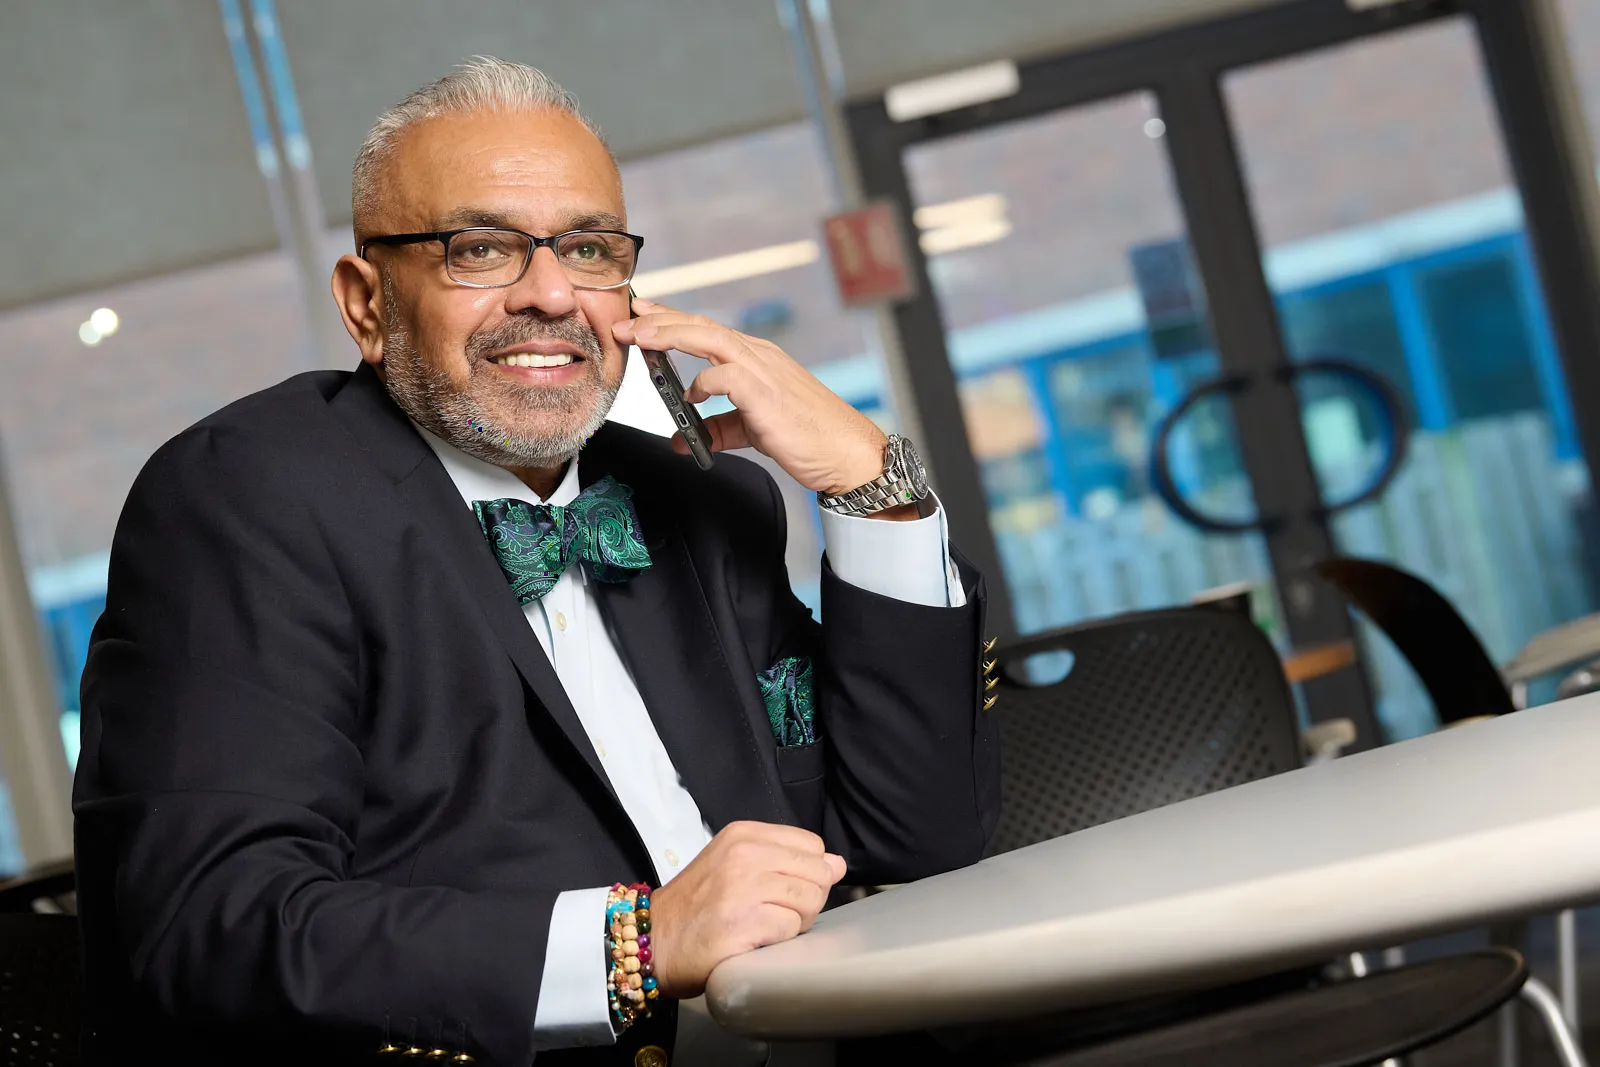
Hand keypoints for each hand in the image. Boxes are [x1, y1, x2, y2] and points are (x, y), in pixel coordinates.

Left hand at [612, 300, 909, 512]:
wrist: (847, 453)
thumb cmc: (808, 438)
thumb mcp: (751, 431)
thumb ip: (715, 431)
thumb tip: (679, 440)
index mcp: (755, 358)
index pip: (706, 329)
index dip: (670, 317)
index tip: (641, 313)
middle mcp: (758, 356)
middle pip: (701, 326)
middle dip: (659, 321)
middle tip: (624, 321)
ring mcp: (764, 371)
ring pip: (710, 339)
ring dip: (671, 336)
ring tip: (640, 339)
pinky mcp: (766, 393)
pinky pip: (726, 377)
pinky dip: (703, 382)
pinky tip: (690, 396)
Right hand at [646, 821, 845, 999]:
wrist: (654, 939)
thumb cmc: (698, 906)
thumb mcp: (736, 865)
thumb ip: (786, 860)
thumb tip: (837, 865)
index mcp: (744, 834)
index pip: (813, 846)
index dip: (807, 873)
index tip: (782, 889)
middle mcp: (744, 855)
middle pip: (817, 873)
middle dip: (806, 900)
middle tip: (773, 912)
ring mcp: (742, 888)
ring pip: (809, 901)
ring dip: (794, 923)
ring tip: (763, 926)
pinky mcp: (742, 923)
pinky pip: (791, 929)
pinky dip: (779, 941)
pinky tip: (754, 940)